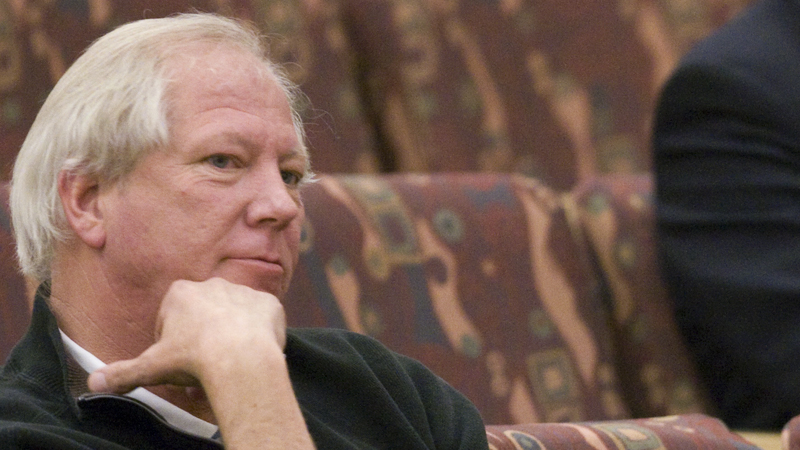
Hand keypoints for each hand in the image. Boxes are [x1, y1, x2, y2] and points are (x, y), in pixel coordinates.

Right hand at [88, 277, 314, 448]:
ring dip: (232, 333)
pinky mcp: (269, 303)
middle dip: (202, 337)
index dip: (173, 342)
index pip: (172, 317)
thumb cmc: (193, 358)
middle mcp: (213, 285)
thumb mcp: (152, 367)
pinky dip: (260, 332)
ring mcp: (244, 291)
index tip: (178, 360)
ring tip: (230, 361)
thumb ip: (123, 372)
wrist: (241, 358)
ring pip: (234, 315)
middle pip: (204, 314)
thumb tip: (93, 382)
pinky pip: (263, 317)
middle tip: (204, 366)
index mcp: (181, 293)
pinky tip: (254, 351)